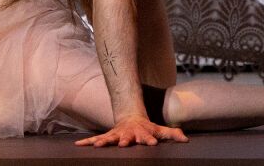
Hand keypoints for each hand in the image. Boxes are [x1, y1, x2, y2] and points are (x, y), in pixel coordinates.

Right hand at [74, 114, 188, 146]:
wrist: (131, 117)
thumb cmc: (147, 128)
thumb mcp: (160, 130)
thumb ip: (172, 134)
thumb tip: (186, 139)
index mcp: (141, 133)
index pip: (147, 136)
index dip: (150, 139)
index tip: (153, 142)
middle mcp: (127, 134)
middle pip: (126, 138)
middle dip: (124, 141)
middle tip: (122, 144)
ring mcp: (116, 135)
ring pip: (108, 139)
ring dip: (103, 142)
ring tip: (96, 146)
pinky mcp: (107, 137)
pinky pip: (95, 140)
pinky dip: (87, 143)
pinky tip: (78, 146)